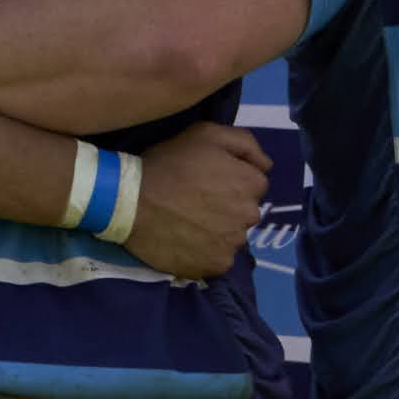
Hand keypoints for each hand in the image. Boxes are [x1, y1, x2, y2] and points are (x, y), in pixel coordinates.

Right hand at [118, 121, 271, 281]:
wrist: (131, 202)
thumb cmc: (169, 163)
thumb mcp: (207, 133)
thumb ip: (245, 144)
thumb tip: (266, 165)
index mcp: (251, 183)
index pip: (254, 183)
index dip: (231, 179)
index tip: (208, 180)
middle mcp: (250, 216)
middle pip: (245, 211)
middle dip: (228, 206)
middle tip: (197, 201)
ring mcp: (233, 244)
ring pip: (233, 236)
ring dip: (219, 230)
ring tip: (190, 222)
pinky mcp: (216, 266)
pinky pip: (219, 258)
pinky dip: (207, 252)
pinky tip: (188, 241)